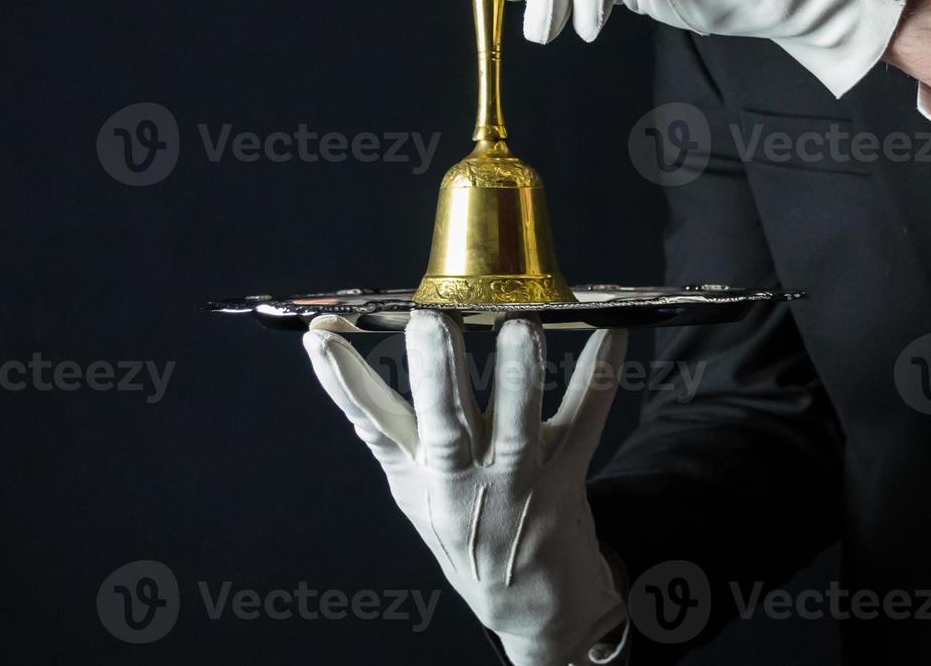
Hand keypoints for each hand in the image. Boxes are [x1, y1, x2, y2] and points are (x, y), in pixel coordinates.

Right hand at [302, 311, 627, 665]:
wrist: (529, 607)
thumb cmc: (467, 529)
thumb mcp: (412, 490)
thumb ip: (383, 430)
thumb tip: (328, 357)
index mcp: (420, 474)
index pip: (372, 423)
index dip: (344, 383)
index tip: (321, 340)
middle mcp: (462, 481)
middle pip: (445, 422)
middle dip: (436, 371)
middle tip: (431, 321)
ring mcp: (516, 485)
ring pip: (516, 427)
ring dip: (519, 377)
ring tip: (519, 328)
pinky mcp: (564, 483)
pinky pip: (585, 423)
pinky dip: (599, 378)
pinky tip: (610, 337)